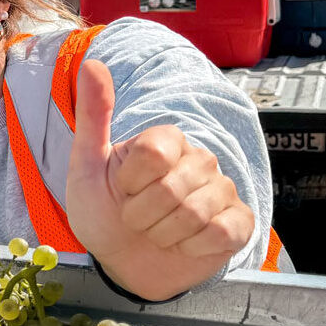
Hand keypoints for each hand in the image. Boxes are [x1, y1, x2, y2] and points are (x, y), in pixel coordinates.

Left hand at [64, 59, 253, 300]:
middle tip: (137, 219)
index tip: (122, 189)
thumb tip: (92, 62)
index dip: (130, 182)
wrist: (121, 263)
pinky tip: (184, 245)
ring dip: (164, 234)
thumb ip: (94, 115)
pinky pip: (222, 233)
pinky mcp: (238, 224)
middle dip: (142, 215)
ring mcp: (222, 191)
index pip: (153, 153)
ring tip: (157, 232)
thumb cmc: (104, 212)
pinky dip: (192, 248)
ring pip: (195, 214)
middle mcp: (199, 159)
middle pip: (172, 188)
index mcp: (167, 140)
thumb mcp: (86, 165)